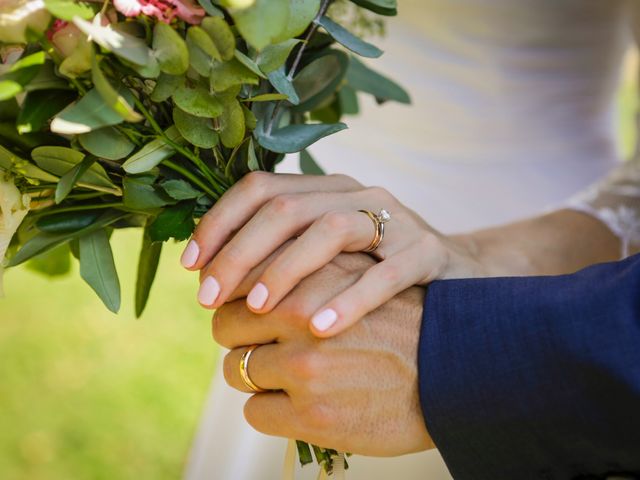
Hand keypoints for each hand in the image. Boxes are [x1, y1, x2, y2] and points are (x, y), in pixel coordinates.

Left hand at [182, 171, 482, 336]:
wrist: (457, 284)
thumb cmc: (376, 277)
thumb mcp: (326, 258)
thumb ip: (279, 256)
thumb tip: (212, 278)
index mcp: (325, 191)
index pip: (260, 187)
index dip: (219, 223)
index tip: (190, 266)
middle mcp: (356, 195)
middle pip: (285, 207)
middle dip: (239, 252)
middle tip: (209, 300)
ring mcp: (394, 220)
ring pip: (331, 228)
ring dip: (287, 268)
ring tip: (259, 311)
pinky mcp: (426, 252)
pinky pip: (385, 273)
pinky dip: (350, 300)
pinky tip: (319, 330)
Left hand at [212, 251, 435, 455]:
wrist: (453, 372)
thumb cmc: (400, 323)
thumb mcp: (358, 272)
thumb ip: (308, 267)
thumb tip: (246, 271)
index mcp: (314, 272)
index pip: (239, 277)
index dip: (232, 295)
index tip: (233, 306)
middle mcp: (304, 312)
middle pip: (225, 322)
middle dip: (235, 335)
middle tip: (253, 344)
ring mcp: (307, 365)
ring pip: (235, 370)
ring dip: (252, 374)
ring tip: (283, 377)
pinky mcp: (314, 414)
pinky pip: (254, 412)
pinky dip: (269, 410)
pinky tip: (298, 406)